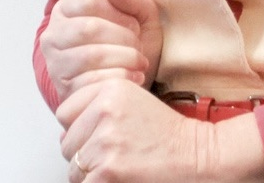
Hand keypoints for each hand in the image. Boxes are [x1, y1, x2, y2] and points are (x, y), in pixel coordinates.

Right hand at [39, 0, 163, 107]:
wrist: (124, 86)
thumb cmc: (128, 45)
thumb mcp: (139, 16)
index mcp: (66, 9)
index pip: (91, 1)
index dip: (118, 12)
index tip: (134, 24)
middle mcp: (53, 34)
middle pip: (89, 28)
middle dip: (123, 37)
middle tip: (138, 46)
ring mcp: (55, 63)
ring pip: (91, 55)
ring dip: (124, 58)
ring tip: (139, 61)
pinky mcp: (65, 88)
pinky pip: (92, 81)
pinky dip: (119, 78)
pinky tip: (134, 77)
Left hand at [58, 80, 263, 182]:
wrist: (198, 157)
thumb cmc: (168, 134)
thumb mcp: (132, 100)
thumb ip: (97, 105)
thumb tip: (67, 129)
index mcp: (109, 89)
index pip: (65, 113)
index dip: (79, 128)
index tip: (95, 134)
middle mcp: (104, 111)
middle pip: (67, 142)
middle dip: (84, 152)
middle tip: (112, 155)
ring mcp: (104, 142)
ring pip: (74, 167)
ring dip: (91, 173)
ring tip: (118, 167)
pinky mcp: (107, 171)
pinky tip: (119, 178)